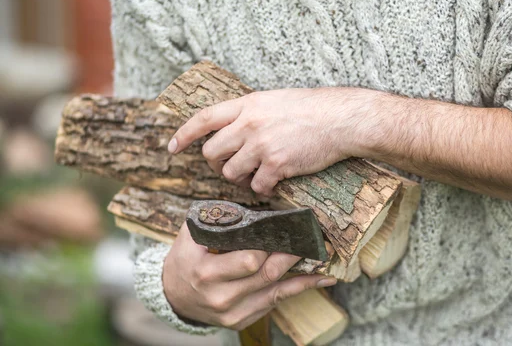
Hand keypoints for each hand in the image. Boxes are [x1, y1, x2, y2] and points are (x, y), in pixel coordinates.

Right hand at [163, 223, 336, 329]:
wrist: (173, 296)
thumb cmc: (185, 260)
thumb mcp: (190, 236)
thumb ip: (216, 220)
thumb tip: (248, 206)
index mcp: (206, 273)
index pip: (249, 259)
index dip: (269, 244)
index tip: (285, 228)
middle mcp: (221, 297)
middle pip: (267, 274)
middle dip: (291, 254)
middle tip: (311, 237)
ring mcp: (233, 312)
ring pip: (277, 291)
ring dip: (304, 273)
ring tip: (324, 256)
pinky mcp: (242, 320)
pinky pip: (275, 302)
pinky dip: (300, 289)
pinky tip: (321, 279)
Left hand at [168, 87, 382, 194]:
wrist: (340, 119)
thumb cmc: (312, 108)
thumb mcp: (274, 99)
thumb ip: (251, 112)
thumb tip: (234, 127)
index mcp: (247, 104)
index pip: (204, 118)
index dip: (184, 134)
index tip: (172, 147)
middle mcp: (249, 124)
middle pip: (211, 152)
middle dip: (218, 164)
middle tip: (233, 166)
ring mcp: (262, 145)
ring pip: (231, 173)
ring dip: (240, 179)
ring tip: (256, 175)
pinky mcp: (277, 164)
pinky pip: (257, 186)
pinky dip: (263, 189)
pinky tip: (274, 184)